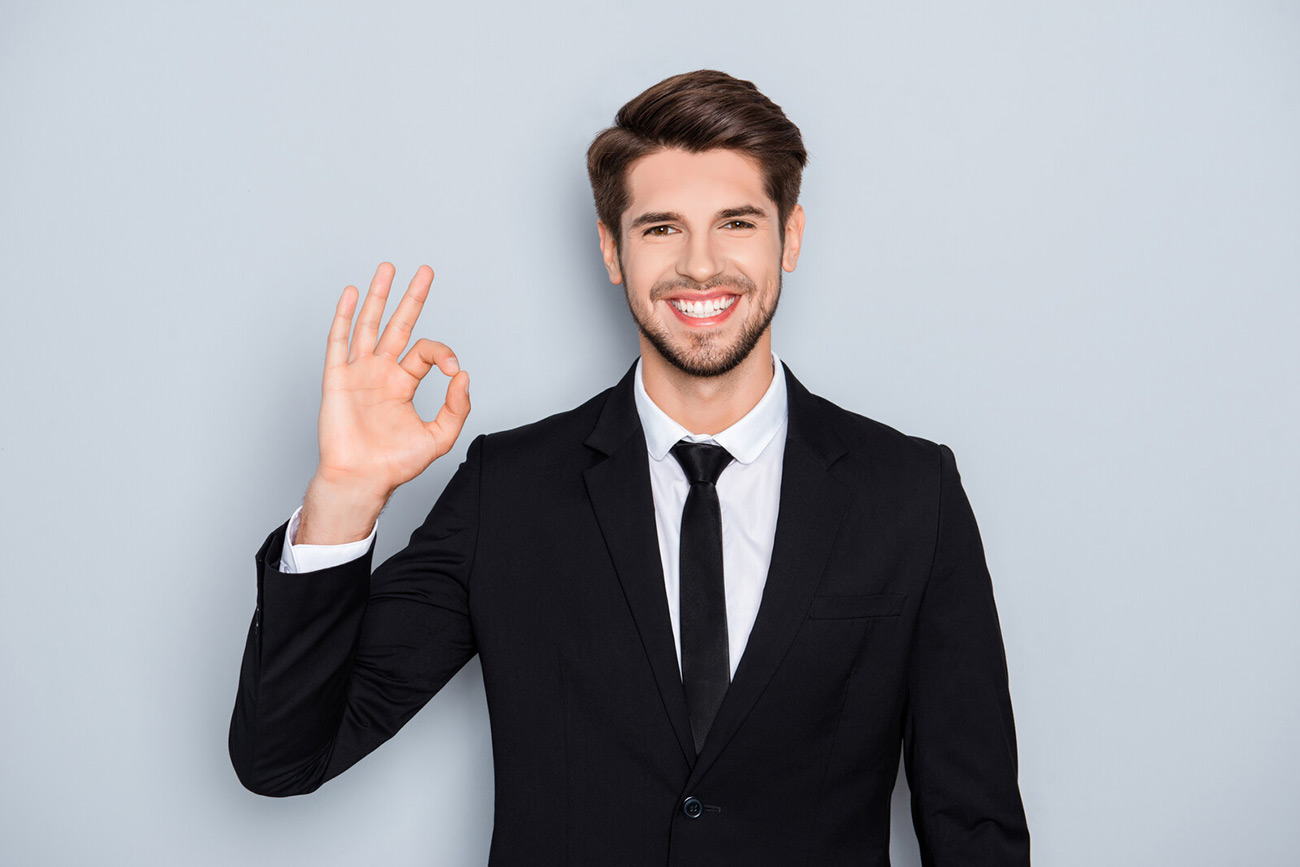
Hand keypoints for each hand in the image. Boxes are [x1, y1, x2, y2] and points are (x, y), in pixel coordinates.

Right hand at [298, 263, 469, 543]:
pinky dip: (344, 317)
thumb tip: (465, 376)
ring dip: (378, 296)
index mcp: (402, 384)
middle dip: (411, 298)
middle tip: (424, 271)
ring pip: (369, 325)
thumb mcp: (439, 437)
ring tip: (388, 269)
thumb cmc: (394, 464)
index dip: (443, 353)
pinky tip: (351, 294)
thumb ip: (456, 407)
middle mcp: (381, 373)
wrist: (361, 478)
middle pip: (398, 325)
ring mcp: (358, 373)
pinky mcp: (337, 378)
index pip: (425, 352)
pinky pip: (339, 341)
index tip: (453, 370)